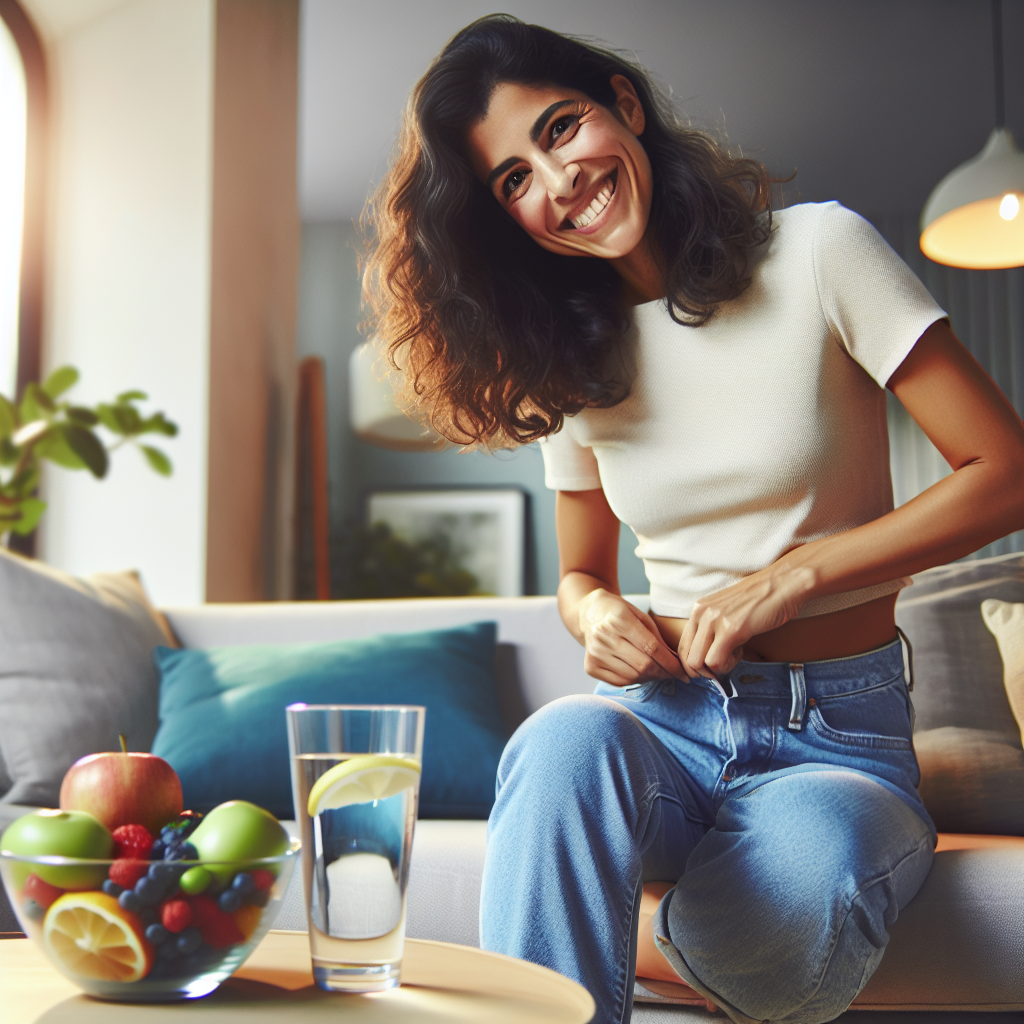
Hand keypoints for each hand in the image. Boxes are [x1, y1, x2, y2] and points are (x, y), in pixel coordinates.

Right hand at [578, 589, 684, 685]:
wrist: (590, 614)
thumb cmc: (621, 614)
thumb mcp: (642, 617)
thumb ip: (658, 639)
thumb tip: (677, 664)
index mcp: (619, 619)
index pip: (652, 648)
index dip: (671, 663)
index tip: (684, 673)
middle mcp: (604, 636)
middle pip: (643, 665)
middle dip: (664, 673)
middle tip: (674, 675)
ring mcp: (595, 653)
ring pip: (633, 677)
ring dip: (650, 678)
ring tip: (657, 672)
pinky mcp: (590, 666)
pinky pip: (620, 682)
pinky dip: (635, 680)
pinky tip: (640, 673)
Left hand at [678, 563, 813, 677]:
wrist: (784, 584)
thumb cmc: (762, 599)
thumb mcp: (728, 611)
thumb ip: (714, 628)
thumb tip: (707, 657)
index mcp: (698, 609)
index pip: (682, 647)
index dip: (694, 665)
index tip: (712, 666)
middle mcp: (701, 613)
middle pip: (686, 659)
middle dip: (705, 671)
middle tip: (725, 664)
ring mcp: (714, 621)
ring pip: (697, 663)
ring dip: (717, 668)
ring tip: (735, 655)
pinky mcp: (730, 630)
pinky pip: (715, 661)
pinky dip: (727, 665)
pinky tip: (741, 652)